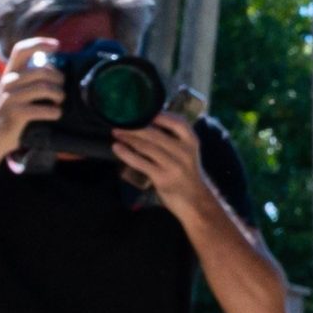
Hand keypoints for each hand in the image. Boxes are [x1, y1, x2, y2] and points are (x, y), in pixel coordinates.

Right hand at [0, 38, 70, 147]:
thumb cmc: (8, 112)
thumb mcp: (12, 90)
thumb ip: (26, 77)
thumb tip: (50, 66)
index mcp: (9, 73)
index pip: (21, 49)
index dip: (39, 43)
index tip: (56, 45)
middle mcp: (8, 81)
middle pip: (42, 71)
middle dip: (59, 80)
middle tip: (60, 90)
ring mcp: (11, 97)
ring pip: (45, 88)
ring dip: (59, 96)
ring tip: (58, 102)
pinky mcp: (15, 114)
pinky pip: (44, 109)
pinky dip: (55, 112)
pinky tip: (55, 114)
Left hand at [108, 113, 224, 226]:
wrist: (196, 201)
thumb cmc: (187, 174)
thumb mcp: (187, 153)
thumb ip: (173, 139)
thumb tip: (147, 122)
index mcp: (191, 142)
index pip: (177, 122)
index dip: (159, 115)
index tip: (142, 111)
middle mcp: (184, 151)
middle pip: (155, 133)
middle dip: (135, 126)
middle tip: (120, 121)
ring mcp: (173, 165)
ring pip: (145, 146)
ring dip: (128, 138)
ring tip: (117, 133)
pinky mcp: (162, 177)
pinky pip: (140, 162)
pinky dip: (126, 154)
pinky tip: (117, 148)